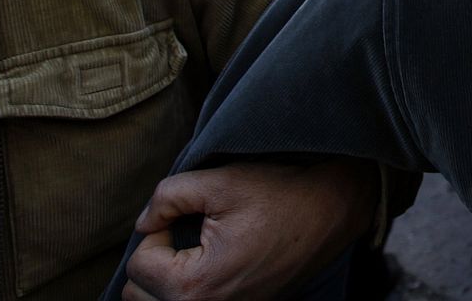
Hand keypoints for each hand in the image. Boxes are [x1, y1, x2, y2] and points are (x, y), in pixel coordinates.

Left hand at [123, 159, 377, 300]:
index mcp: (196, 285)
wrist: (332, 208)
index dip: (159, 230)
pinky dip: (191, 289)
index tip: (191, 215)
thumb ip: (167, 197)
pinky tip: (212, 265)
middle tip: (187, 234)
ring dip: (167, 280)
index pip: (139, 265)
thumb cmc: (279, 194)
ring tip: (195, 252)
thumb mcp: (219, 181)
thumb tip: (144, 223)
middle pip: (139, 295)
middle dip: (155, 262)